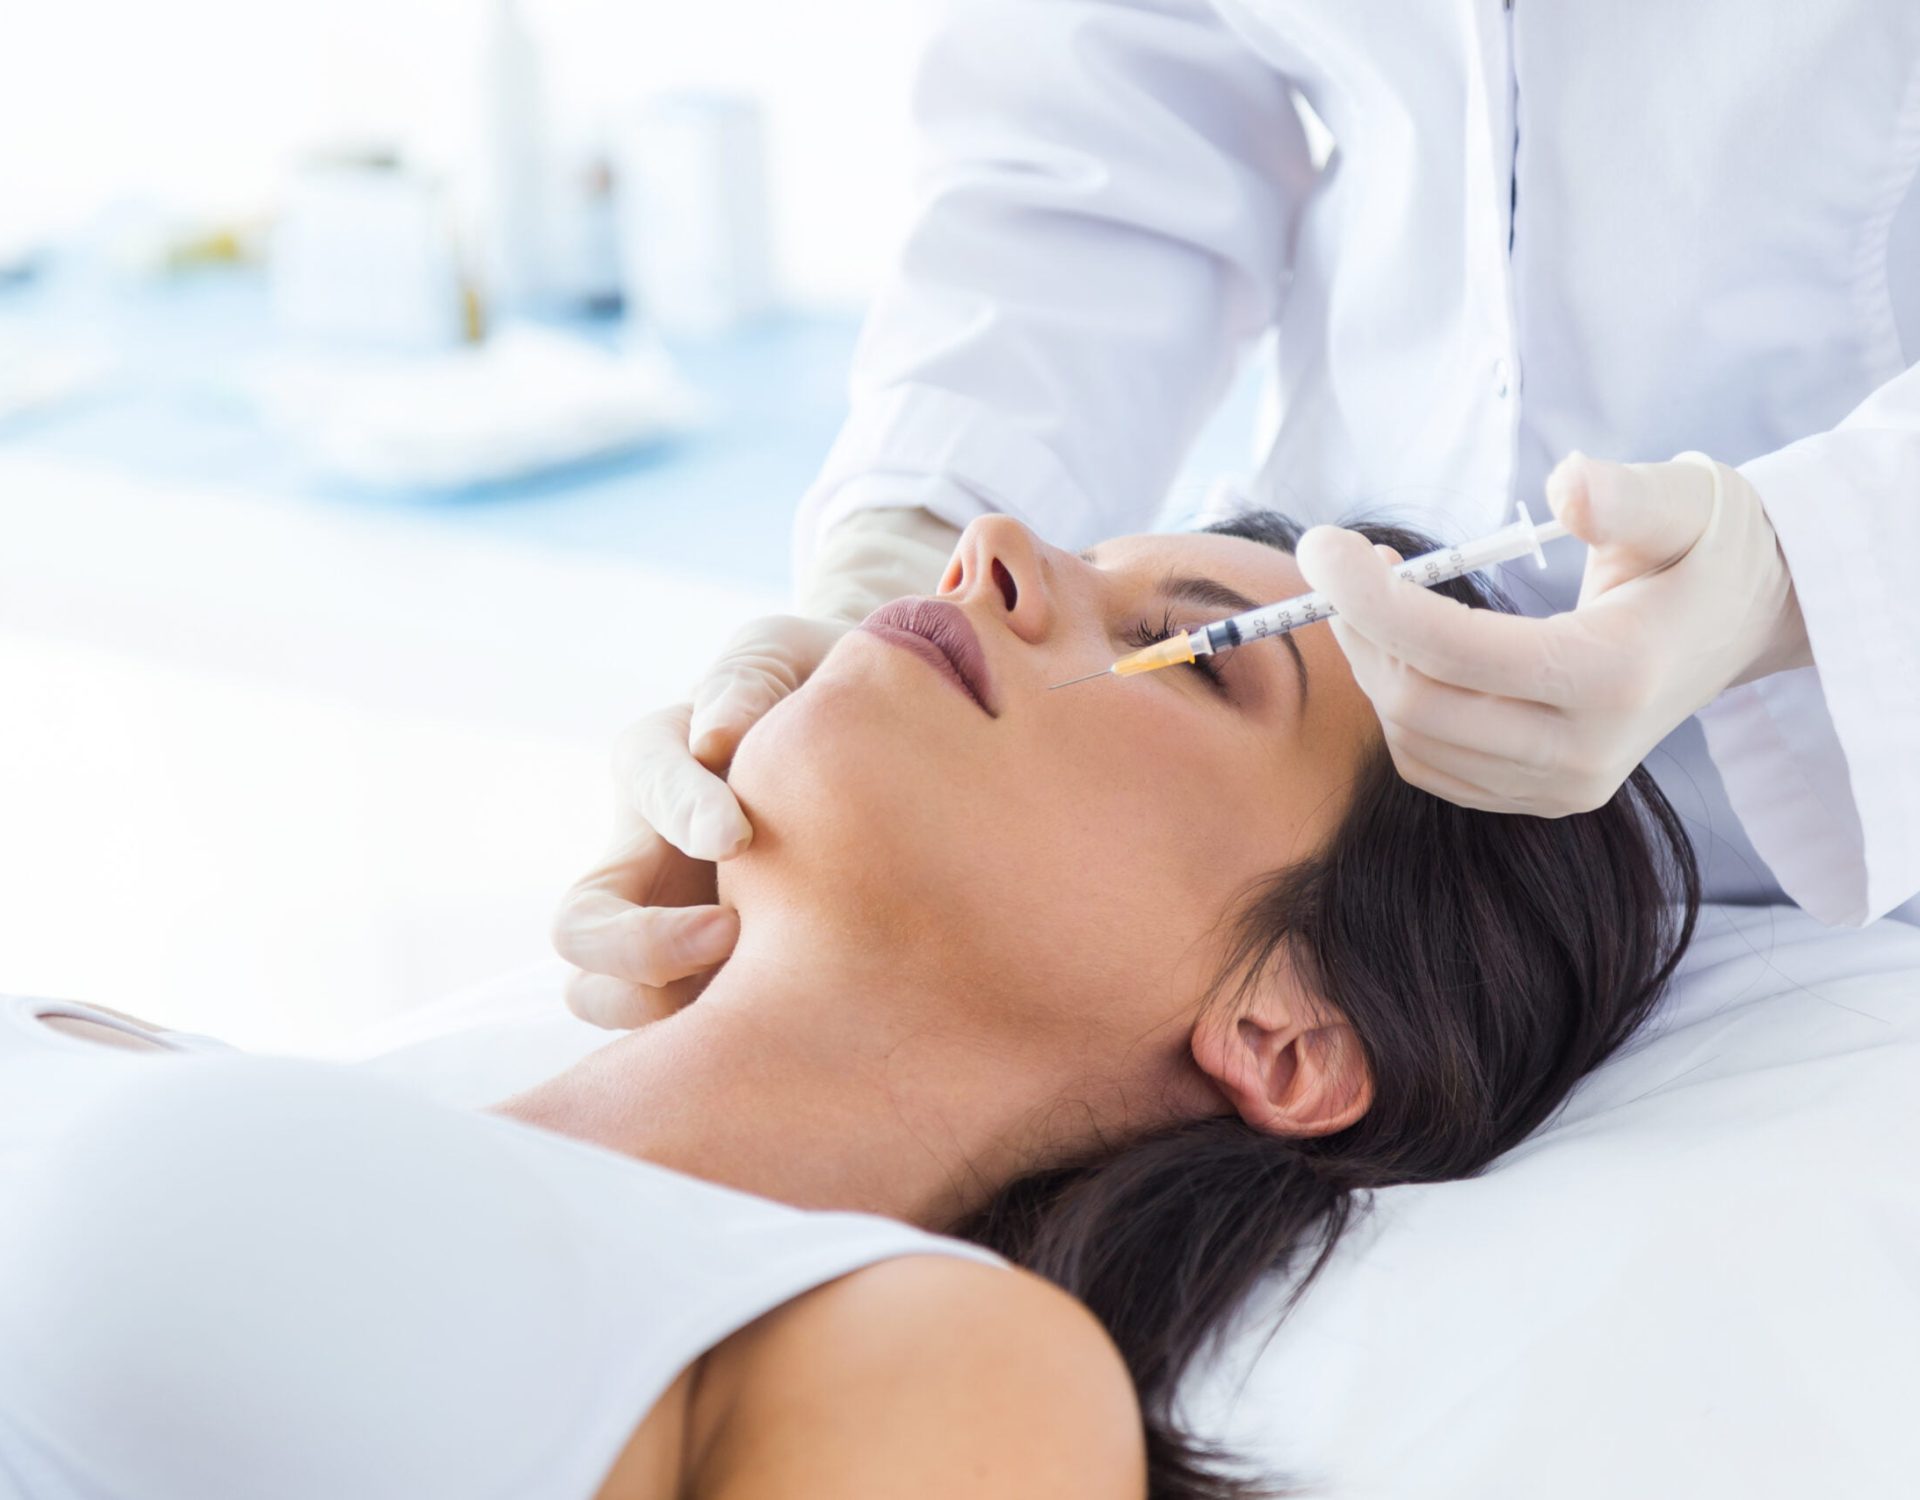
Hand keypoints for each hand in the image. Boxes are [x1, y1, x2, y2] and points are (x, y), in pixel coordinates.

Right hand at [551, 504, 963, 1027]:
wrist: (882, 747)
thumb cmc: (828, 687)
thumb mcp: (792, 654)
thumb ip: (752, 674)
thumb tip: (715, 733)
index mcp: (659, 759)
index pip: (644, 778)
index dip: (680, 811)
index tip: (737, 836)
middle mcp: (642, 853)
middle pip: (581, 926)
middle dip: (638, 945)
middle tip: (735, 932)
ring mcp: (666, 924)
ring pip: (602, 995)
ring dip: (656, 1006)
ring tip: (753, 992)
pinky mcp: (708, 980)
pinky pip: (676, 1032)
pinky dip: (708, 1041)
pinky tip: (787, 1029)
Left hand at [1293, 452, 1807, 816]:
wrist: (1739, 624)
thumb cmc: (1705, 548)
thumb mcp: (1685, 502)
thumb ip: (1627, 495)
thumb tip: (1567, 486)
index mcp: (1618, 675)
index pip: (1456, 651)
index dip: (1369, 597)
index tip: (1320, 543)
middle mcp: (1587, 751)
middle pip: (1419, 705)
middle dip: (1361, 628)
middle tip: (1347, 560)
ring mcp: (1562, 786)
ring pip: (1413, 739)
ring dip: (1372, 661)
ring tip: (1377, 591)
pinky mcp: (1540, 797)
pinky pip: (1429, 763)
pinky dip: (1396, 702)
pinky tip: (1406, 644)